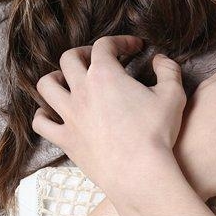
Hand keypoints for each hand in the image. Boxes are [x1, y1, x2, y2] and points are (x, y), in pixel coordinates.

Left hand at [32, 35, 187, 199]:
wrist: (139, 174)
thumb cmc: (157, 133)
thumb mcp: (173, 94)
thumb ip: (168, 69)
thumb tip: (161, 59)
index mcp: (105, 75)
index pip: (104, 45)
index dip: (120, 41)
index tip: (134, 48)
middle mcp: (81, 91)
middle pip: (68, 59)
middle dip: (83, 53)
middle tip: (98, 60)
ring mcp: (69, 115)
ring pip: (46, 86)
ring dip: (55, 78)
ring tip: (67, 81)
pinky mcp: (65, 140)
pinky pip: (41, 123)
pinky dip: (43, 115)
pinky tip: (54, 114)